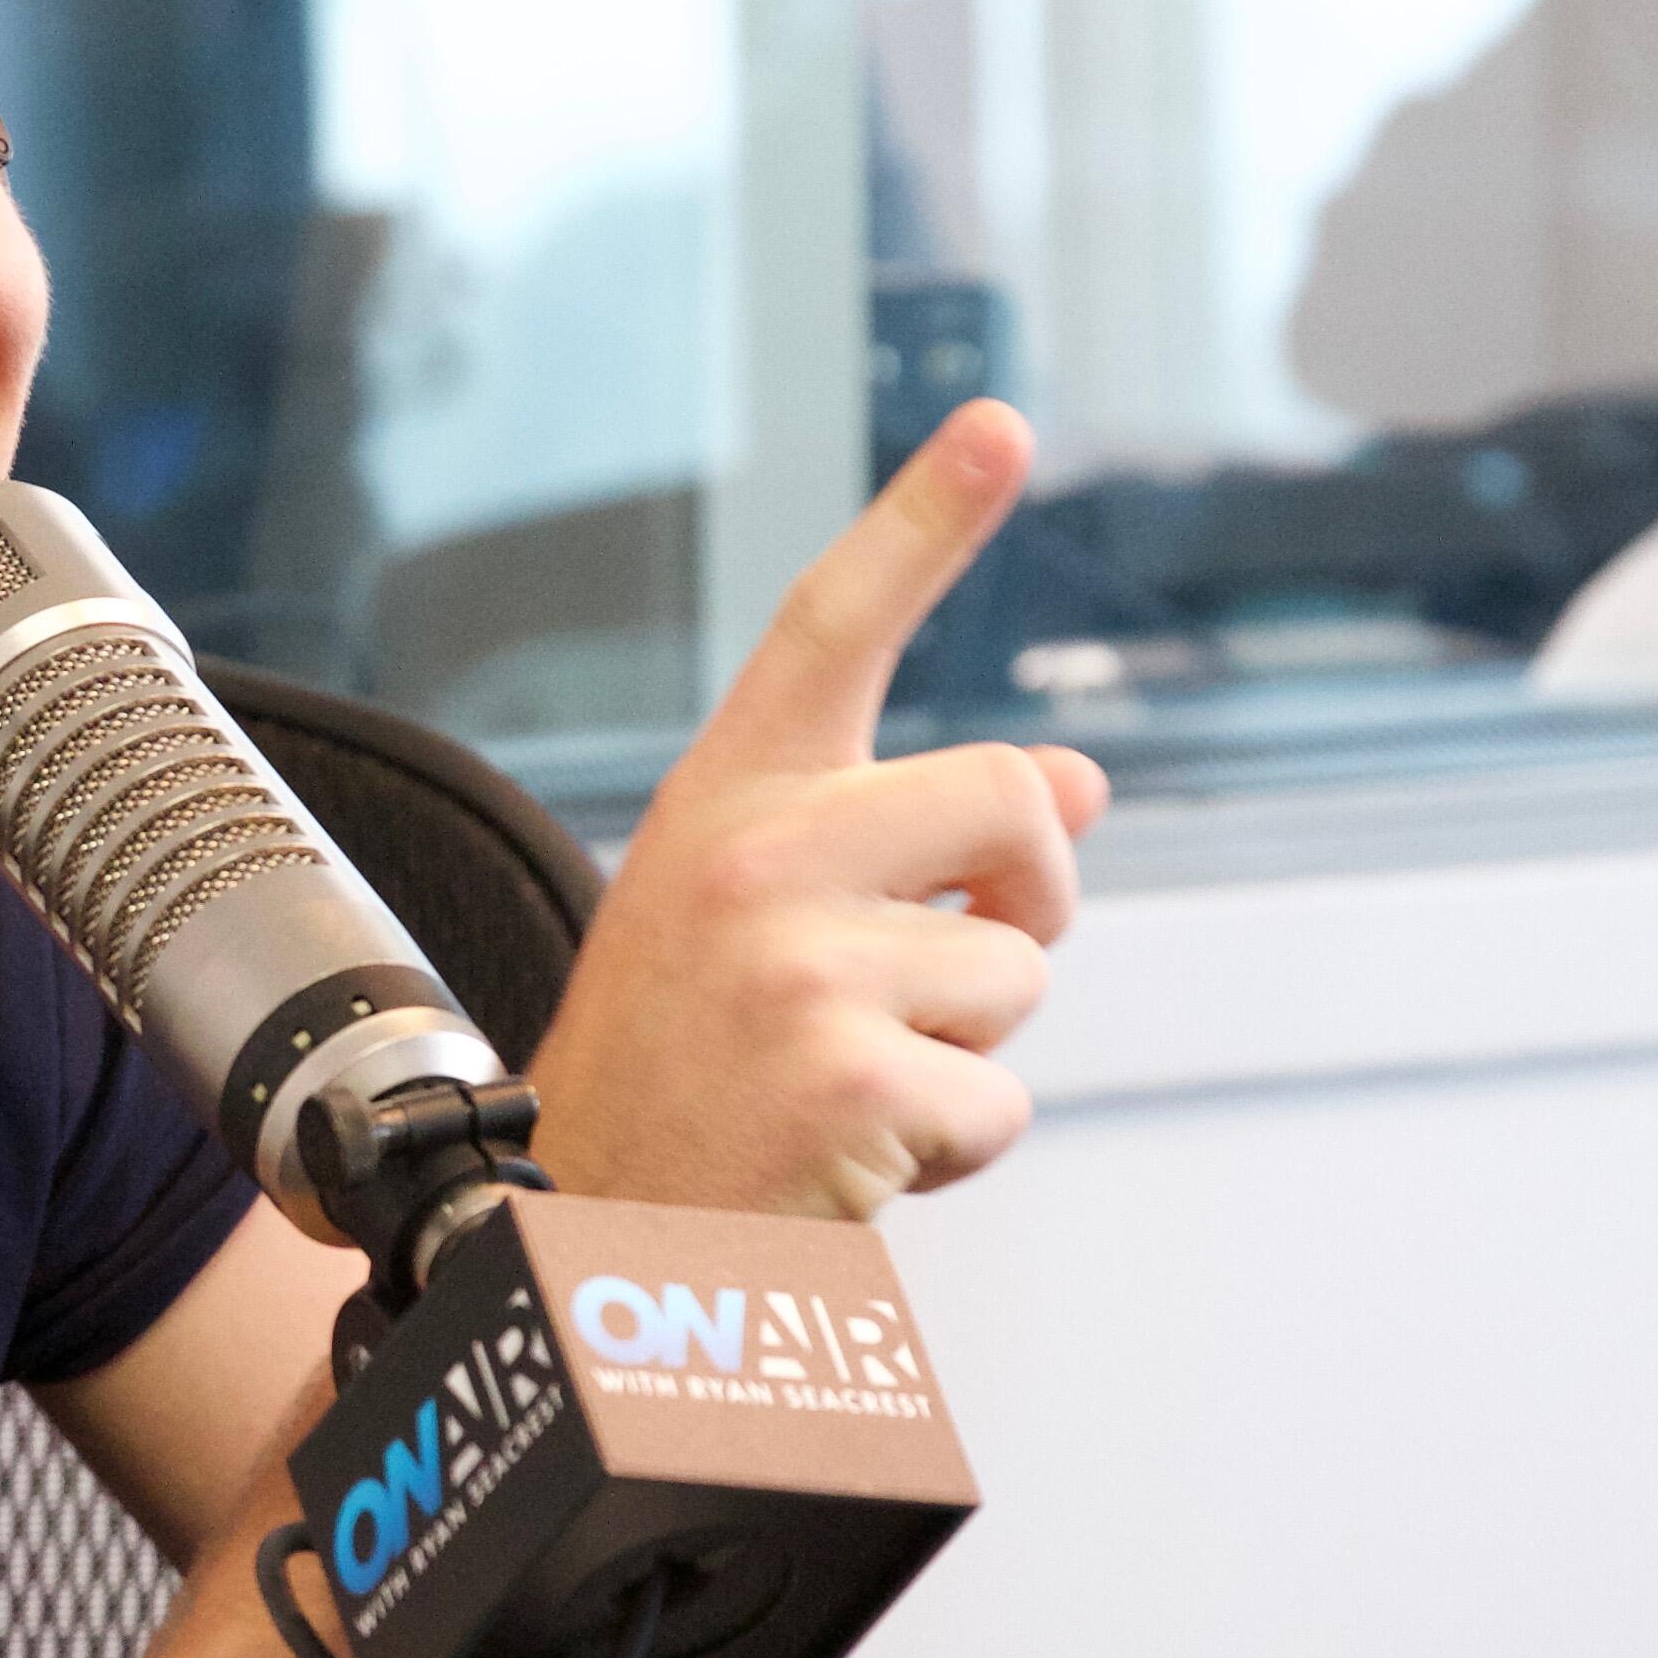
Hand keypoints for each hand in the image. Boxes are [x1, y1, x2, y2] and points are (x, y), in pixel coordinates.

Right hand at [521, 402, 1109, 1220]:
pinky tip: (845, 1159)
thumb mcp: (764, 927)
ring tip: (836, 1086)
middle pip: (1016, 801)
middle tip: (942, 975)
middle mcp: (752, 857)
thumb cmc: (678, 1076)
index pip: (830, 624)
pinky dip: (951, 1150)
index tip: (999, 422)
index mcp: (725, 801)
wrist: (572, 1235)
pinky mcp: (849, 1079)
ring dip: (965, 1051)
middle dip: (1028, 897)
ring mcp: (796, 965)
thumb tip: (1085, 781)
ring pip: (1018, 973)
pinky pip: (999, 1100)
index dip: (924, 516)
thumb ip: (908, 848)